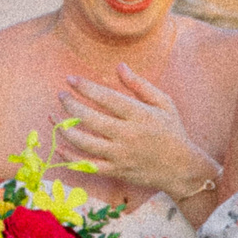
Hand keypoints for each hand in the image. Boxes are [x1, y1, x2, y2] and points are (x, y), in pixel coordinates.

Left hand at [56, 65, 217, 199]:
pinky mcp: (116, 171)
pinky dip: (69, 157)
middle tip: (62, 96)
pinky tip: (58, 146)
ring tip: (55, 117)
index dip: (86, 87)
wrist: (183, 169)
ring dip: (64, 129)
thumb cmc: (173, 132)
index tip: (70, 79)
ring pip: (84, 142)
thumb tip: (119, 66)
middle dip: (71, 105)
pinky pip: (87, 165)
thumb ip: (140, 85)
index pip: (107, 98)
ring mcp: (121, 155)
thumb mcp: (164, 104)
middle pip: (91, 119)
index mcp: (140, 116)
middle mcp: (128, 135)